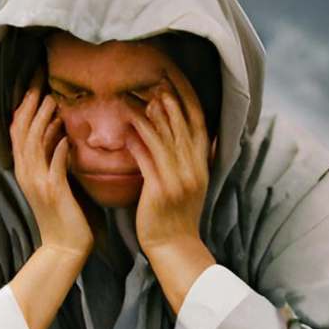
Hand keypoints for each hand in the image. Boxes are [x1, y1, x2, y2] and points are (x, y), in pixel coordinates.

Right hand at [10, 77, 93, 261]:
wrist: (65, 247)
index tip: (33, 84)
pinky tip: (66, 136)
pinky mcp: (54, 192)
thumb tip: (59, 132)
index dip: (23, 106)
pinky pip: (54, 166)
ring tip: (51, 101)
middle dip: (30, 106)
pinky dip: (59, 149)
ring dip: (43, 121)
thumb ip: (53, 157)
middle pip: (22, 132)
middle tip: (38, 83)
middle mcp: (27, 173)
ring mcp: (39, 183)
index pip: (18, 130)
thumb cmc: (65, 213)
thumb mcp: (53, 180)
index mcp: (25, 169)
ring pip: (35, 145)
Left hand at [126, 70, 211, 258]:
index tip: (177, 84)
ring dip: (151, 118)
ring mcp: (178, 179)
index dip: (189, 103)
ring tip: (139, 100)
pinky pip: (147, 161)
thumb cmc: (177, 214)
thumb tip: (196, 136)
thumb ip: (192, 159)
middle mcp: (193, 169)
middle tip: (156, 83)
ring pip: (164, 140)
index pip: (199, 126)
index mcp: (202, 166)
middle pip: (182, 128)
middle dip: (170, 104)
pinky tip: (127, 131)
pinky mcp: (160, 190)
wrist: (174, 245)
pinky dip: (138, 144)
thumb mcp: (192, 184)